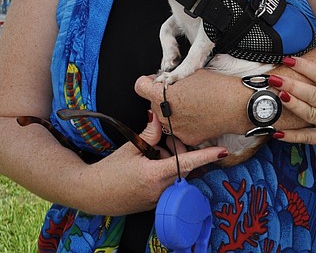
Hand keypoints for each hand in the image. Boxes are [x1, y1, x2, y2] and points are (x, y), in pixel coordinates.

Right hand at [83, 110, 226, 215]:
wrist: (93, 194)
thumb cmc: (109, 171)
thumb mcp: (130, 148)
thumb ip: (149, 133)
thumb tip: (159, 115)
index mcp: (154, 175)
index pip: (186, 163)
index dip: (206, 156)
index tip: (222, 151)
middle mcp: (161, 189)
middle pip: (184, 166)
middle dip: (179, 151)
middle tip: (165, 140)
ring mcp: (159, 197)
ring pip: (177, 174)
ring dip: (171, 161)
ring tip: (153, 152)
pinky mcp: (157, 201)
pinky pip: (170, 182)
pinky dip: (166, 170)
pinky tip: (152, 163)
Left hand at [135, 69, 240, 145]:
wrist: (238, 106)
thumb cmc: (218, 87)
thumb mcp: (192, 74)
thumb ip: (173, 78)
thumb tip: (166, 80)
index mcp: (162, 95)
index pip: (140, 86)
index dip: (148, 82)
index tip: (157, 82)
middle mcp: (165, 114)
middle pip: (153, 103)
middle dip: (163, 98)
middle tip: (181, 93)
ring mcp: (175, 129)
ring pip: (165, 119)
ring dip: (173, 113)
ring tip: (192, 105)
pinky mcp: (187, 139)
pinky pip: (180, 130)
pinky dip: (186, 124)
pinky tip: (199, 116)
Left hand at [269, 51, 315, 153]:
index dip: (307, 67)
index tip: (291, 59)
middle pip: (312, 95)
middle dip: (292, 85)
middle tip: (275, 77)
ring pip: (308, 114)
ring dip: (291, 105)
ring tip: (277, 95)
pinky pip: (308, 139)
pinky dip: (292, 137)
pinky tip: (277, 132)